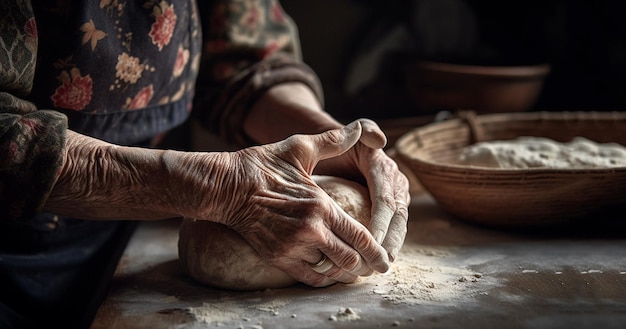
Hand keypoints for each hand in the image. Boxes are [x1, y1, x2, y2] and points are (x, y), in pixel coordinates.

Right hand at [188, 121, 389, 286]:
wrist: (226, 187)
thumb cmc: (263, 165)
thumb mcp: (299, 148)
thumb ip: (333, 140)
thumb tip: (362, 128)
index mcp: (321, 205)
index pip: (360, 237)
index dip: (376, 253)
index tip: (385, 261)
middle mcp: (310, 230)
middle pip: (349, 259)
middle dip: (364, 266)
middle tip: (372, 267)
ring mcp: (292, 247)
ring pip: (330, 271)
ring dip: (344, 273)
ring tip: (354, 271)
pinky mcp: (277, 258)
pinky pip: (309, 278)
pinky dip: (323, 278)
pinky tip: (330, 273)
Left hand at [314, 119, 409, 262]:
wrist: (334, 151)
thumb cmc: (334, 145)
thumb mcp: (346, 133)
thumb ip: (363, 130)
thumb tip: (381, 140)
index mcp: (383, 167)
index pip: (385, 198)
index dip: (381, 220)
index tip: (372, 240)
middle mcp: (394, 182)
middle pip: (398, 215)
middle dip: (390, 240)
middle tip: (380, 260)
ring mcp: (394, 195)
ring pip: (398, 224)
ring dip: (392, 246)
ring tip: (380, 265)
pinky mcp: (390, 207)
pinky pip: (392, 228)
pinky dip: (386, 244)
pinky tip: (376, 260)